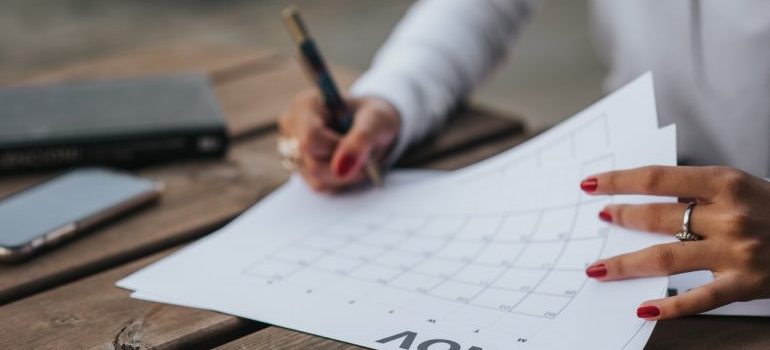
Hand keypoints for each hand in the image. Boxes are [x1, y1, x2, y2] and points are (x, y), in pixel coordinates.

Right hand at [278, 90, 399, 191]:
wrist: (374, 128)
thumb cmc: (374, 117)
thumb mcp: (377, 120)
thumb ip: (361, 139)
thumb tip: (341, 168)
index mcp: (306, 105)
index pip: (310, 139)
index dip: (338, 149)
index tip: (360, 144)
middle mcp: (293, 127)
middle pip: (313, 163)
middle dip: (346, 164)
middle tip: (365, 154)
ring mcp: (292, 150)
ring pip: (317, 178)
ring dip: (346, 175)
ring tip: (359, 158)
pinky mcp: (301, 170)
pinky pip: (321, 186)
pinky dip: (341, 181)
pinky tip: (349, 166)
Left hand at [581, 166, 769, 319]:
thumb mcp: (742, 187)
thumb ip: (699, 192)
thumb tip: (648, 199)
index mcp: (725, 183)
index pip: (657, 178)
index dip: (619, 180)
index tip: (590, 183)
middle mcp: (729, 215)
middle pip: (658, 217)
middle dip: (621, 217)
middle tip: (599, 219)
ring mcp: (736, 252)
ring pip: (666, 258)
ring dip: (626, 263)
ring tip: (598, 268)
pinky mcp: (745, 284)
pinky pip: (699, 298)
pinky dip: (669, 306)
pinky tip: (643, 309)